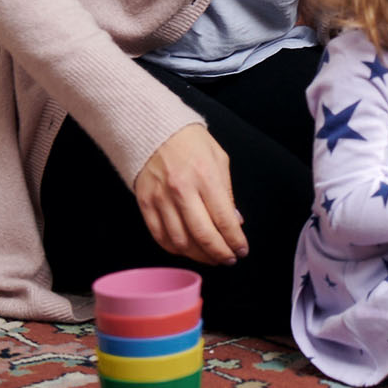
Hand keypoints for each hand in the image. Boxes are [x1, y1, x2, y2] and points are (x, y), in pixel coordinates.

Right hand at [133, 123, 246, 264]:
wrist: (153, 128)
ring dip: (198, 255)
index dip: (235, 240)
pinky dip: (175, 248)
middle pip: (203, 235)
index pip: (224, 219)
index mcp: (205, 177)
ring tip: (210, 257)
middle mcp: (182, 190)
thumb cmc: (190, 141)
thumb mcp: (219, 159)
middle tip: (228, 259)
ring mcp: (161, 198)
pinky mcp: (145, 204)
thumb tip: (235, 223)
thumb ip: (227, 193)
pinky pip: (160, 236)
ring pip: (181, 241)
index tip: (242, 250)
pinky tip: (187, 249)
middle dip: (220, 254)